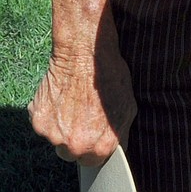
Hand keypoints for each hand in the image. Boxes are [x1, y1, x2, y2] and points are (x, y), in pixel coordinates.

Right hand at [29, 22, 136, 165]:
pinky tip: (62, 96)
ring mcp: (55, 135)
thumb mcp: (128, 106)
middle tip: (83, 115)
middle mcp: (76, 146)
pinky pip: (44, 125)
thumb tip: (117, 145)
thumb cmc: (110, 76)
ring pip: (57, 140)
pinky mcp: (39, 122)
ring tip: (73, 102)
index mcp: (100, 146)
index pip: (95, 160)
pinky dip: (50, 114)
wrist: (85, 52)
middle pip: (73, 154)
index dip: (96, 145)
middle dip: (78, 138)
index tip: (95, 132)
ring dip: (63, 127)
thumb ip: (120, 133)